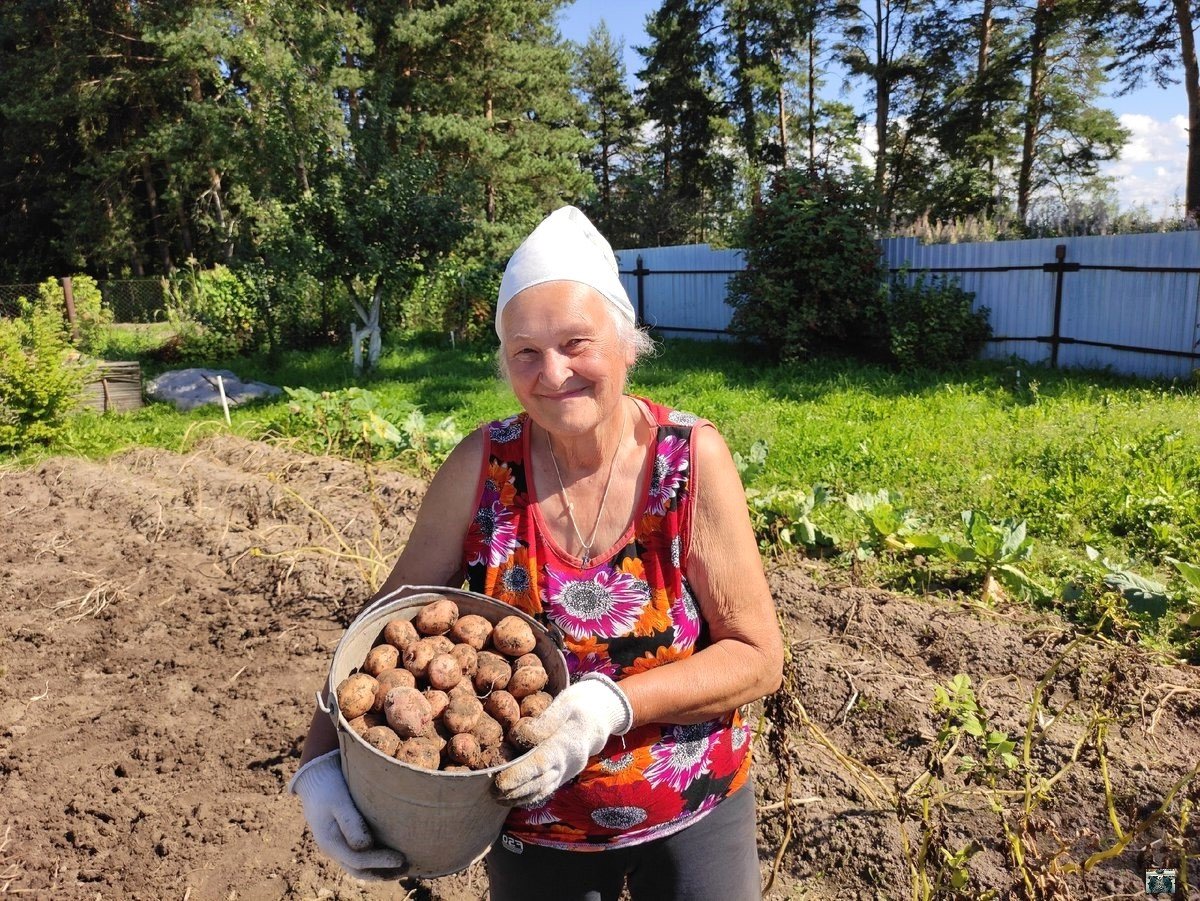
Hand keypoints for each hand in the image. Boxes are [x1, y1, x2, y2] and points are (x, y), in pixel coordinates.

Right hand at [289, 750, 406, 879]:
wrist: (316, 780)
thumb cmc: (329, 786)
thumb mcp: (339, 800)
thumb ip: (351, 822)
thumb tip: (366, 846)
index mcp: (330, 841)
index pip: (357, 860)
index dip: (380, 861)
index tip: (400, 858)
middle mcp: (333, 849)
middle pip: (359, 869)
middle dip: (383, 872)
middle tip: (407, 868)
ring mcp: (338, 845)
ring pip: (359, 867)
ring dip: (380, 870)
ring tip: (404, 868)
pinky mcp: (344, 839)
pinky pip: (359, 857)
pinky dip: (375, 861)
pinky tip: (391, 857)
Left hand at [493, 673, 633, 807]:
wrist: (603, 715)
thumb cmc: (581, 704)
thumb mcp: (566, 703)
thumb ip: (546, 720)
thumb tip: (523, 736)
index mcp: (567, 744)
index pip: (540, 764)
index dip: (519, 775)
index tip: (499, 782)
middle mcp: (568, 762)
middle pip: (539, 783)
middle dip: (514, 791)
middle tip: (491, 793)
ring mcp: (568, 771)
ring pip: (542, 790)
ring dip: (520, 797)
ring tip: (497, 798)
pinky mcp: (565, 773)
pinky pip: (547, 788)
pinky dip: (530, 796)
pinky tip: (514, 798)